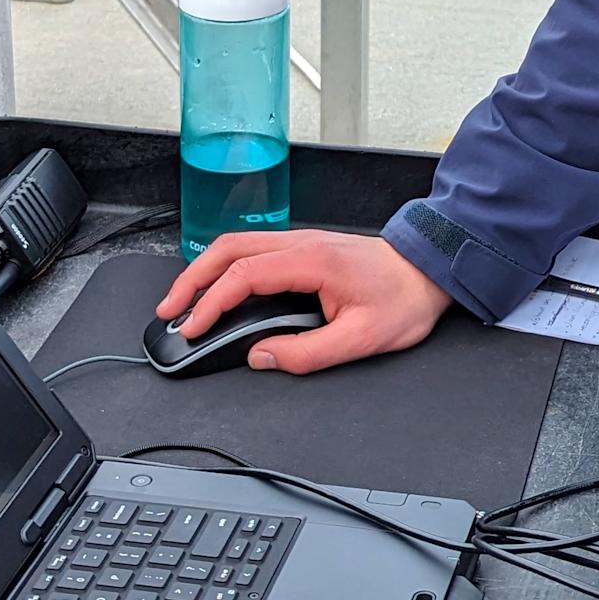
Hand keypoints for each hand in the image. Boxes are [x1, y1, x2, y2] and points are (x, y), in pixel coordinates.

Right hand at [155, 229, 452, 374]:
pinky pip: (252, 250)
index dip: (211, 303)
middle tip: (169, 312)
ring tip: (184, 302)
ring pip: (237, 246)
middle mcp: (301, 243)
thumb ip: (307, 353)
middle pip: (228, 250)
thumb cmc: (404, 299)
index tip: (193, 327)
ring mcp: (301, 242)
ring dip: (204, 271)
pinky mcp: (304, 248)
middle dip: (191, 280)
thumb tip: (262, 357)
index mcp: (311, 260)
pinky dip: (224, 268)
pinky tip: (217, 288)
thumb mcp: (361, 339)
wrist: (429, 271)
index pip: (243, 276)